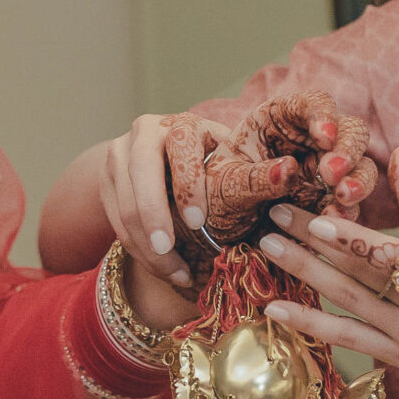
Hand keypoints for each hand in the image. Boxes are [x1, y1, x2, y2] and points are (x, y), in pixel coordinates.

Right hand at [98, 93, 376, 284]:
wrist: (153, 160)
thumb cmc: (214, 166)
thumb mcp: (232, 163)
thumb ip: (254, 170)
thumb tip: (294, 174)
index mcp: (183, 124)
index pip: (181, 146)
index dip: (186, 183)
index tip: (197, 221)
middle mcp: (145, 132)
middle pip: (140, 175)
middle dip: (155, 217)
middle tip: (172, 254)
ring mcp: (117, 155)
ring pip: (123, 204)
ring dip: (147, 245)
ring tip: (176, 274)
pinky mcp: (103, 182)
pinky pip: (115, 221)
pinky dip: (139, 250)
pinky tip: (167, 269)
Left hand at [255, 146, 398, 398]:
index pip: (394, 252)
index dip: (354, 238)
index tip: (317, 214)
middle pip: (361, 272)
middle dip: (313, 242)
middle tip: (274, 216)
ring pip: (348, 302)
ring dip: (304, 274)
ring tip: (268, 248)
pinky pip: (348, 339)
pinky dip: (310, 323)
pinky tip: (276, 309)